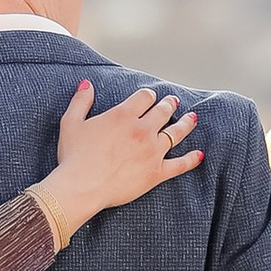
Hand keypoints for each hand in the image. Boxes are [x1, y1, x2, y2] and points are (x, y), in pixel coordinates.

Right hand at [42, 81, 202, 238]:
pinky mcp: (156, 173)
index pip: (144, 97)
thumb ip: (81, 101)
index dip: (148, 95)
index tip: (149, 96)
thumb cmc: (74, 156)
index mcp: (123, 115)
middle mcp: (142, 130)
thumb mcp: (71, 122)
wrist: (82, 186)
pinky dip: (191, 159)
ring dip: (186, 124)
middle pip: (162, 111)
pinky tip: (199, 154)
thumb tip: (86, 84)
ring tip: (193, 118)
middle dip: (169, 105)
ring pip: (175, 133)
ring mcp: (152, 151)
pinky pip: (180, 164)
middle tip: (173, 102)